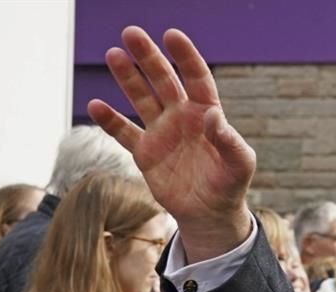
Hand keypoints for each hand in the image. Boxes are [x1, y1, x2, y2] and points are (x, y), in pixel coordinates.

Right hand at [88, 27, 254, 262]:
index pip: (196, 78)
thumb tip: (214, 116)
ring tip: (113, 54)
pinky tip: (95, 104)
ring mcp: (162, 133)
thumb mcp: (240, 164)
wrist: (210, 214)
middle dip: (148, 57)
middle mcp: (182, 117)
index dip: (185, 57)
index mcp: (207, 114)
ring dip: (127, 77)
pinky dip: (110, 120)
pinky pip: (124, 133)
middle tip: (131, 33)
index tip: (171, 35)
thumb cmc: (230, 185)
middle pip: (163, 80)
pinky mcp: (145, 153)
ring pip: (141, 98)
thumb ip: (229, 140)